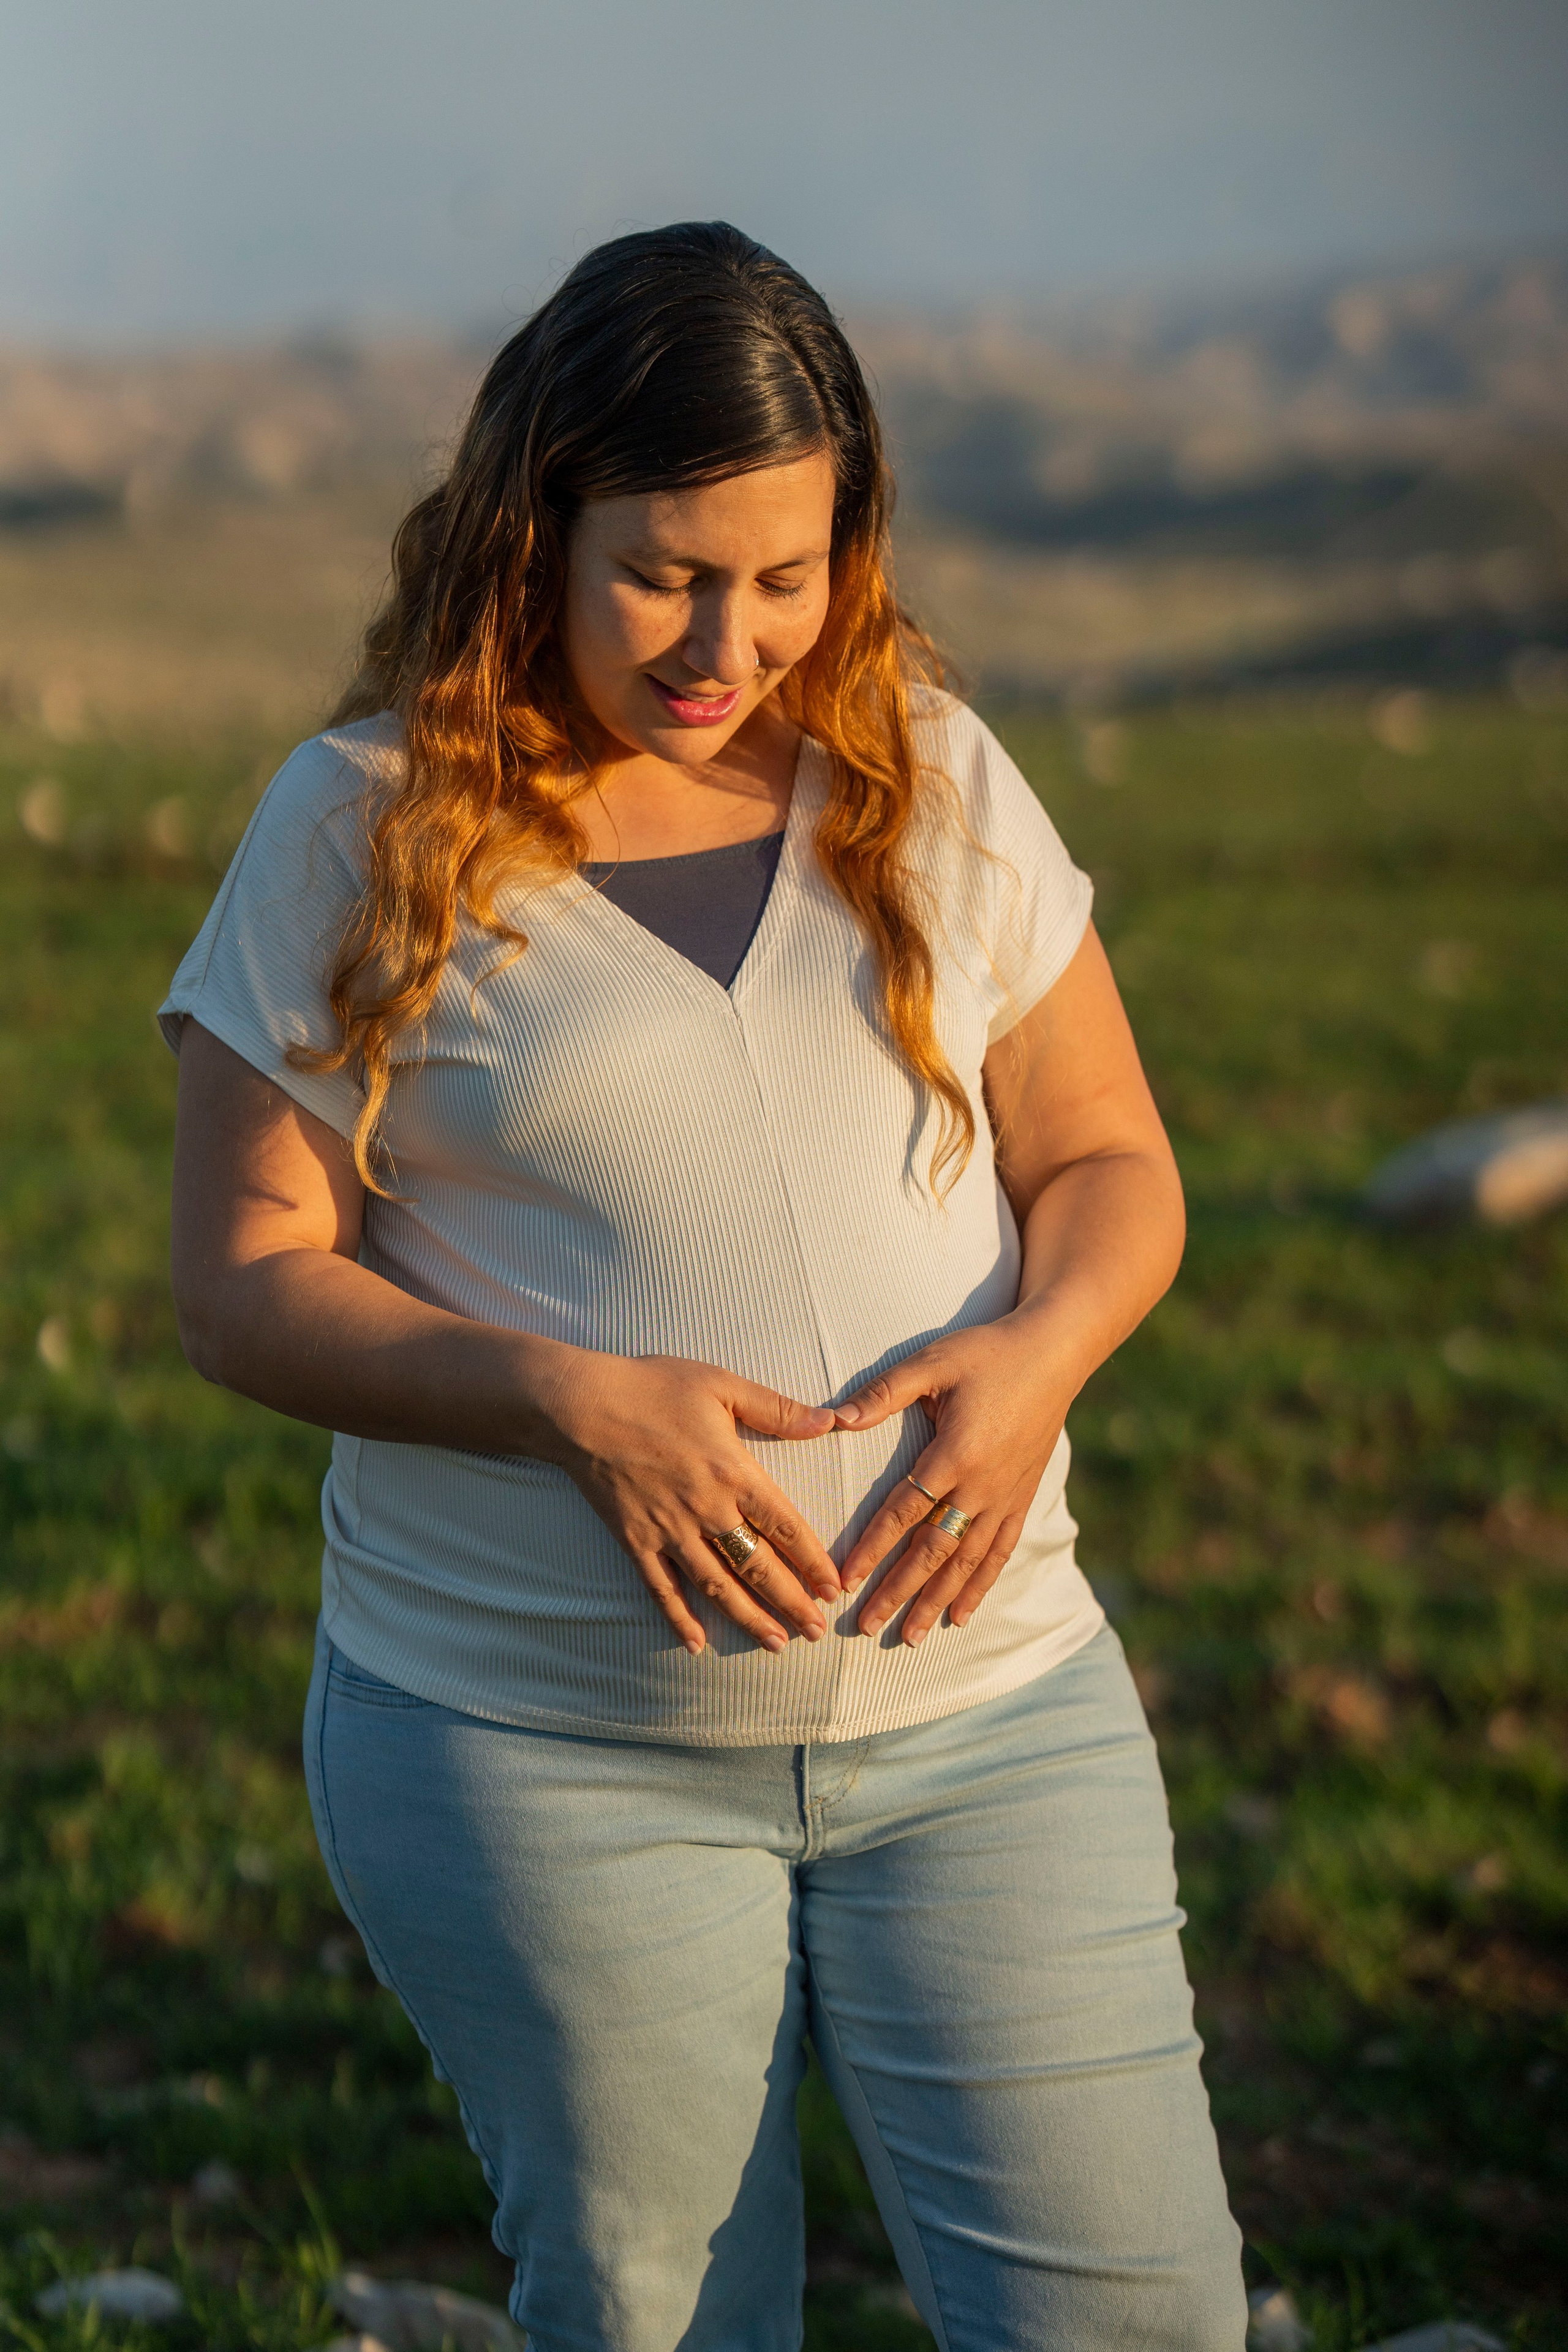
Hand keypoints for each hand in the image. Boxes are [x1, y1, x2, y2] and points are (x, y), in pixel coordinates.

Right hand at [546, 1351, 841, 1656]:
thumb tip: (829, 1421)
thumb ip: (777, 1409)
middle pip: (758, 1567)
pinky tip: (696, 1644)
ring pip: (716, 1586)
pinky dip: (679, 1618)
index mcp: (733, 1472)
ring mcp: (669, 1530)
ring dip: (748, 1619)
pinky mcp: (634, 1540)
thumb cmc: (652, 1387)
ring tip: (776, 1644)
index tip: (834, 1588)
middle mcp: (706, 1509)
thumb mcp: (721, 1386)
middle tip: (816, 1632)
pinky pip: (661, 1588)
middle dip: (791, 1603)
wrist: (580, 1405)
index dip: (813, 1561)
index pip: (785, 1527)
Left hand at [833, 1315, 1069, 1645]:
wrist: (1054, 1353)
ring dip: (936, 1600)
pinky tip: (962, 1615)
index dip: (873, 1548)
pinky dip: (980, 1586)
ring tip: (911, 1637)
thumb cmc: (987, 1353)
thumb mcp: (932, 1361)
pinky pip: (999, 1552)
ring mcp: (1006, 1496)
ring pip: (967, 1561)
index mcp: (956, 1453)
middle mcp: (982, 1485)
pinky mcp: (1023, 1498)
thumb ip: (884, 1393)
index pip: (904, 1511)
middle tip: (867, 1626)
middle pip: (934, 1550)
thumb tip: (834, 1418)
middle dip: (899, 1591)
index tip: (846, 1580)